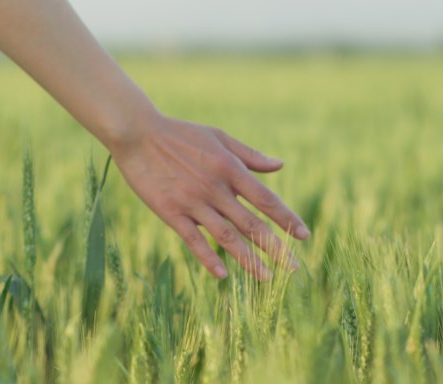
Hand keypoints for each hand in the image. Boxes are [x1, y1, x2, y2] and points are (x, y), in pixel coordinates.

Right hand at [110, 113, 309, 279]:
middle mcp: (215, 188)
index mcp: (229, 168)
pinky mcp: (170, 212)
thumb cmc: (180, 134)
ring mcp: (193, 202)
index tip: (304, 235)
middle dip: (276, 248)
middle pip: (251, 224)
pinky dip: (208, 258)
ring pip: (226, 236)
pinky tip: (223, 275)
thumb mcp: (219, 137)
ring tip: (266, 278)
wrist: (138, 133)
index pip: (265, 199)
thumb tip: (280, 165)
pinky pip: (193, 240)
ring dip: (248, 259)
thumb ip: (249, 154)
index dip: (286, 219)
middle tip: (294, 268)